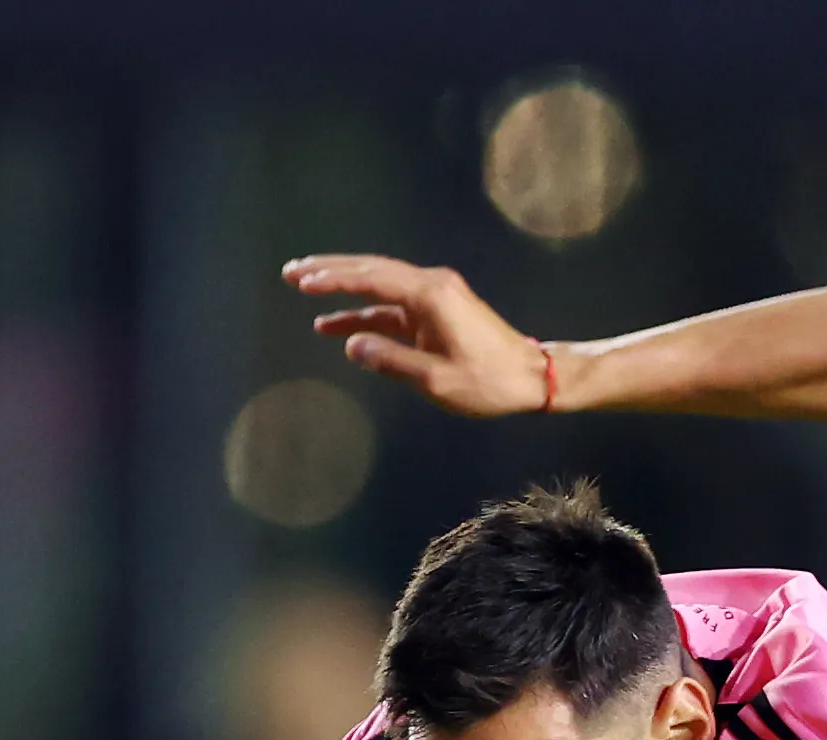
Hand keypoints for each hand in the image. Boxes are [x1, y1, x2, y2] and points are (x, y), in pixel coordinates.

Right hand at [282, 255, 551, 416]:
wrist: (534, 378)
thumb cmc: (490, 382)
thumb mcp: (437, 381)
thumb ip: (392, 361)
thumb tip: (353, 345)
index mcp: (431, 295)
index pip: (372, 279)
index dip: (334, 280)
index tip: (303, 283)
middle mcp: (431, 286)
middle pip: (371, 270)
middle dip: (329, 271)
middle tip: (291, 273)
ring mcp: (435, 296)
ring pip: (379, 285)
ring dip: (344, 289)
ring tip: (305, 291)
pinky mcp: (437, 311)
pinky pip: (393, 306)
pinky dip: (366, 313)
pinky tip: (338, 326)